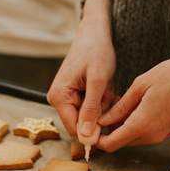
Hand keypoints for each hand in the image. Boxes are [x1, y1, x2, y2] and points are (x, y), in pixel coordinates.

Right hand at [47, 0, 115, 143]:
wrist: (94, 33)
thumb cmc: (96, 51)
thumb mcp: (98, 81)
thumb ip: (91, 110)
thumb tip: (86, 137)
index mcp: (59, 97)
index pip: (74, 130)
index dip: (94, 132)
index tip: (112, 122)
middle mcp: (57, 99)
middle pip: (81, 124)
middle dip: (99, 114)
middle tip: (109, 95)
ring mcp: (64, 97)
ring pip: (87, 116)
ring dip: (101, 107)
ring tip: (107, 88)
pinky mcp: (72, 95)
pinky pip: (89, 108)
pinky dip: (100, 101)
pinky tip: (105, 89)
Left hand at [96, 51, 169, 151]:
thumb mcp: (142, 84)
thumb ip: (121, 106)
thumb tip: (103, 120)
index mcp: (142, 125)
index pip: (111, 144)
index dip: (97, 138)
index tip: (90, 124)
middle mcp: (152, 136)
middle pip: (120, 142)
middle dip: (109, 129)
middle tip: (106, 105)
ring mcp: (162, 135)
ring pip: (133, 137)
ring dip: (123, 125)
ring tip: (122, 100)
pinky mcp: (169, 131)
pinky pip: (145, 132)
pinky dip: (136, 123)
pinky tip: (137, 104)